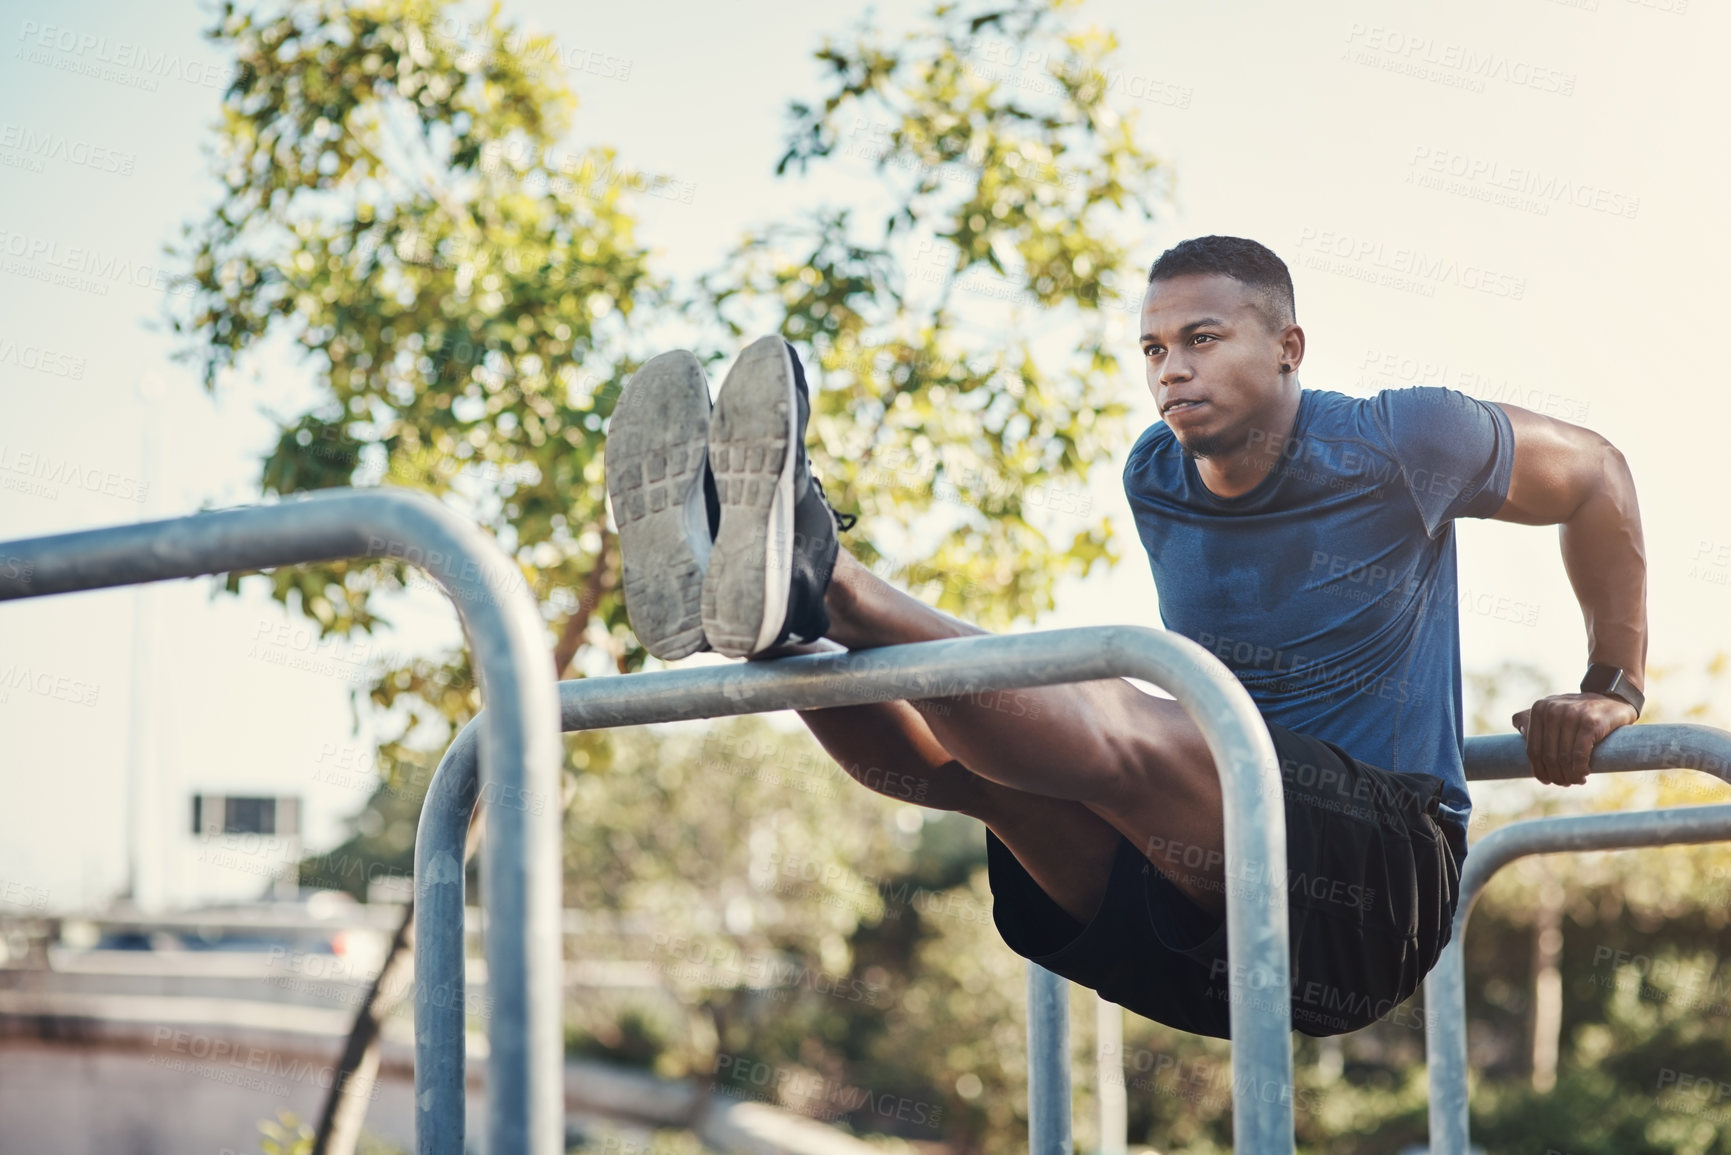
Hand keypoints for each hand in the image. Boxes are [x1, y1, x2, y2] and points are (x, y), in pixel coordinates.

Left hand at [1512, 692, 1637, 785]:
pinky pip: (1579, 755)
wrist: (1614, 699)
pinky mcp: (1590, 722)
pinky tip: (1584, 774)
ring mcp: (1571, 715)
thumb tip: (1519, 729)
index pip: (1532, 749)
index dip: (1539, 770)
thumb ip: (1534, 718)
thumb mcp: (1554, 709)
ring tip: (1577, 780)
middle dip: (1556, 776)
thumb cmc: (1580, 711)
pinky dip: (1580, 769)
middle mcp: (1552, 710)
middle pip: (1548, 756)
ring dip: (1570, 776)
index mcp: (1539, 708)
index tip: (1547, 781)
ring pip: (1563, 758)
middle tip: (1565, 783)